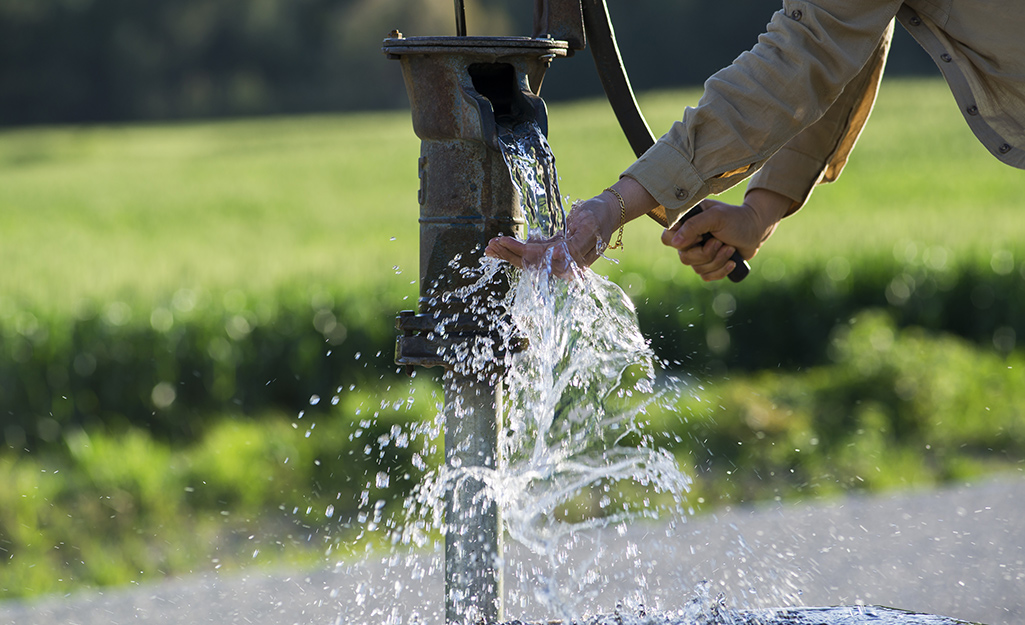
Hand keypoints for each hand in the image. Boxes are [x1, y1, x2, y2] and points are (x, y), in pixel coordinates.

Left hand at [483, 197, 614, 275]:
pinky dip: (516, 250)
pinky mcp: (554, 253)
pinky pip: (532, 255)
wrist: (607, 212)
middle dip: (509, 254)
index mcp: (573, 261)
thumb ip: (573, 246)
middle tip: (490, 245)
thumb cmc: (598, 216)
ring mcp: (558, 260)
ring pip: (529, 261)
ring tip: (490, 247)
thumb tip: (555, 258)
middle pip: (531, 263)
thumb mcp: (588, 226)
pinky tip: (501, 246)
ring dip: (508, 254)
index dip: (520, 251)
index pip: (540, 259)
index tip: (503, 242)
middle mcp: (564, 265)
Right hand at [661, 188, 790, 280]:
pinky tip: (731, 262)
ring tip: (730, 248)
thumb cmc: (737, 219)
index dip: (681, 242)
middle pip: (684, 257)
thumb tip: (675, 243)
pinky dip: (721, 270)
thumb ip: (693, 226)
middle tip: (720, 242)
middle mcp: (689, 239)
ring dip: (717, 260)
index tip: (700, 236)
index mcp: (686, 223)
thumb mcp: (716, 217)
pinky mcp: (709, 265)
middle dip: (706, 253)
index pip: (667, 238)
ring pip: (697, 268)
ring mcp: (698, 253)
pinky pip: (706, 276)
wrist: (756, 231)